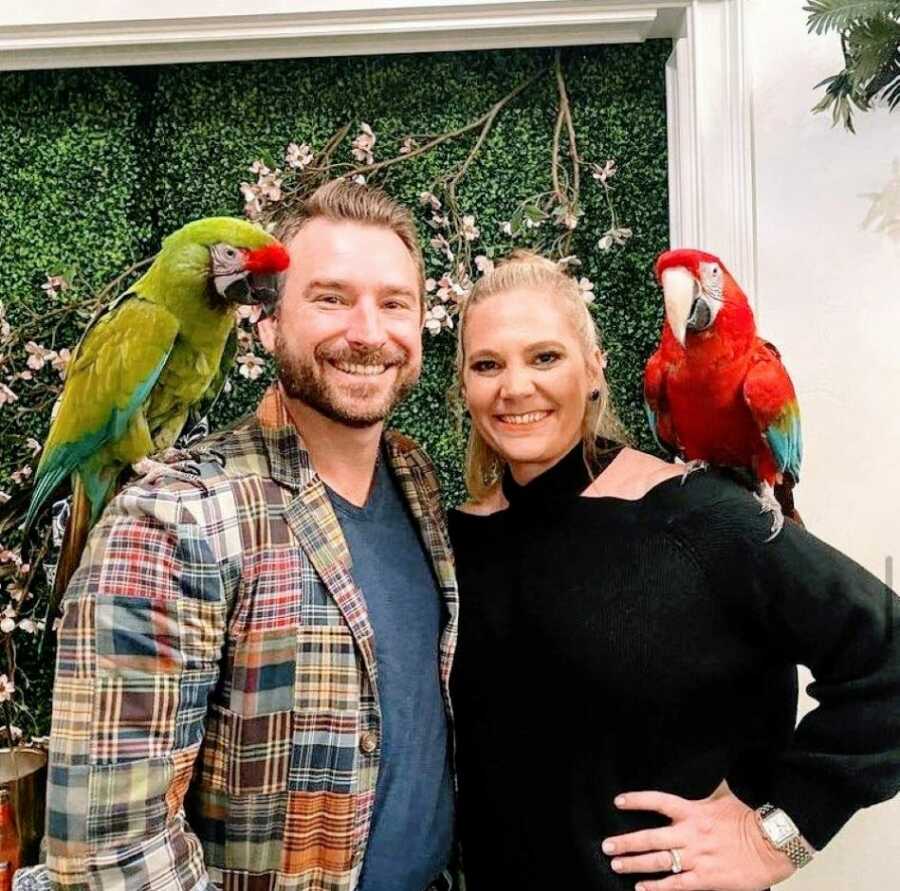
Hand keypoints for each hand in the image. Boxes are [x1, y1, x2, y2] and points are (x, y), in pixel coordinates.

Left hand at [600, 782, 795, 890]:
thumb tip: (704, 778)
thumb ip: (707, 793)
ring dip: (635, 864)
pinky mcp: (707, 879)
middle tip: (606, 845)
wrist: (774, 843)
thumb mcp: (725, 797)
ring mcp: (697, 857)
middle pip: (650, 836)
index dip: (637, 800)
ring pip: (658, 861)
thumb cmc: (751, 819)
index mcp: (694, 811)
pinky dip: (657, 888)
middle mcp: (691, 834)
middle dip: (626, 842)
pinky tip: (642, 889)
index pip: (658, 802)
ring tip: (616, 864)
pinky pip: (677, 884)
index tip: (618, 801)